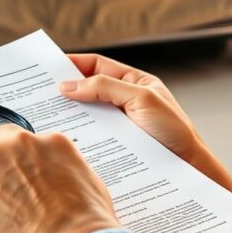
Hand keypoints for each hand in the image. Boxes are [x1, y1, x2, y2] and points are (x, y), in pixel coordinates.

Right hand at [61, 54, 231, 193]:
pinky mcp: (117, 145)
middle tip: (40, 92)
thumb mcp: (141, 99)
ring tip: (48, 116)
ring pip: (88, 114)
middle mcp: (125, 101)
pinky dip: (79, 134)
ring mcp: (120, 124)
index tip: (49, 66)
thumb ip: (105, 87)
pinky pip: (94, 135)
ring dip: (71, 114)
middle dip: (66, 90)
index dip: (73, 63)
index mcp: (134, 82)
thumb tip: (69, 85)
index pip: (97, 66)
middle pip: (89, 89)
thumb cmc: (175, 132)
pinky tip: (66, 138)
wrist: (191, 169)